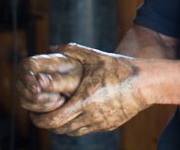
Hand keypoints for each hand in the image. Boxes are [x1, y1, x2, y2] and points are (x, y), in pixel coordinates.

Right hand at [17, 52, 82, 112]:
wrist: (92, 88)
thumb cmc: (85, 80)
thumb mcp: (75, 79)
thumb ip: (57, 80)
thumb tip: (39, 81)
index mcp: (47, 61)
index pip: (27, 64)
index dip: (28, 76)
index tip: (37, 88)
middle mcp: (37, 72)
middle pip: (20, 83)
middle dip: (36, 95)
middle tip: (57, 97)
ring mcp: (34, 86)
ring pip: (23, 99)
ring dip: (40, 104)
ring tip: (61, 100)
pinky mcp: (35, 99)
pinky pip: (30, 107)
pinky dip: (42, 110)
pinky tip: (58, 105)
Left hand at [29, 43, 148, 135]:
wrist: (145, 83)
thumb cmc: (119, 68)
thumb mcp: (95, 56)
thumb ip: (72, 51)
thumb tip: (52, 47)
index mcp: (84, 100)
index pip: (54, 120)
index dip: (40, 120)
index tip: (34, 114)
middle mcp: (91, 115)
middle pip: (60, 129)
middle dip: (48, 124)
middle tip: (41, 116)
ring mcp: (100, 123)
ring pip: (73, 132)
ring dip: (62, 126)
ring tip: (57, 114)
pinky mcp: (108, 126)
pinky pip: (86, 130)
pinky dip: (77, 125)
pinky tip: (76, 114)